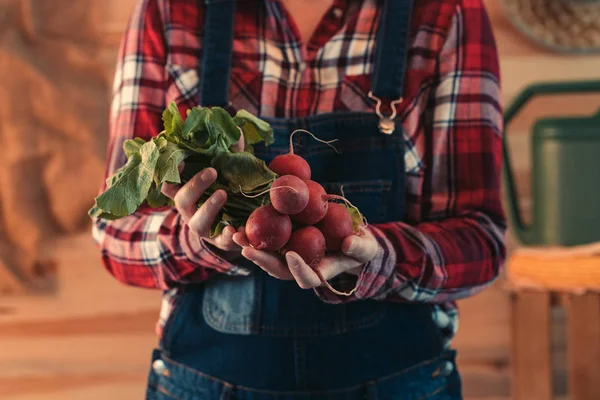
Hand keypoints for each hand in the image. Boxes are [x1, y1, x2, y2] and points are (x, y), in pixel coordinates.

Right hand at [161, 134, 244, 252]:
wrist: (241, 224)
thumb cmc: (228, 190)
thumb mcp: (229, 170)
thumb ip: (231, 152)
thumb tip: (235, 132)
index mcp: (186, 193)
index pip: (168, 184)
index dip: (169, 175)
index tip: (179, 163)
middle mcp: (189, 211)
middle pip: (181, 200)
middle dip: (194, 185)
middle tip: (212, 171)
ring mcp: (203, 228)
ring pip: (198, 223)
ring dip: (209, 208)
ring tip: (223, 194)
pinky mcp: (220, 242)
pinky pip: (221, 242)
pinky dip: (228, 237)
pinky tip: (236, 230)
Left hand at [232, 227, 378, 290]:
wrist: (351, 239)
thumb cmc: (361, 247)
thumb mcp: (365, 247)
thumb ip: (359, 247)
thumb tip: (348, 244)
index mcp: (320, 272)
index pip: (307, 278)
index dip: (298, 270)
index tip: (291, 256)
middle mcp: (301, 267)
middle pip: (278, 268)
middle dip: (261, 259)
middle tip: (246, 248)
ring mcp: (291, 256)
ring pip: (268, 255)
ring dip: (250, 246)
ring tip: (234, 234)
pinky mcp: (284, 242)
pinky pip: (267, 240)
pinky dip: (253, 232)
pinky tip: (240, 220)